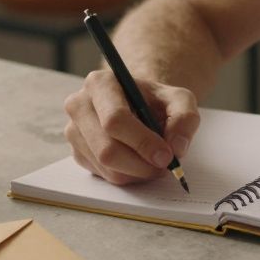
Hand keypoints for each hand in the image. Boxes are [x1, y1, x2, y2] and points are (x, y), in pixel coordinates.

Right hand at [63, 70, 199, 184]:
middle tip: (164, 166)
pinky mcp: (77, 153)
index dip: (142, 142)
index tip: (166, 156)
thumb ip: (185, 118)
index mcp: (100, 83)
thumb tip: (176, 147)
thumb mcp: (179, 100)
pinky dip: (127, 175)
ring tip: (153, 161)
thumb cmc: (156, 101)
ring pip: (105, 166)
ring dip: (136, 172)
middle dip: (140, 164)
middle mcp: (79, 105)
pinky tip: (138, 161)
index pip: (115, 119)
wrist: (139, 105)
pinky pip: (103, 175)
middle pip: (107, 149)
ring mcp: (74, 131)